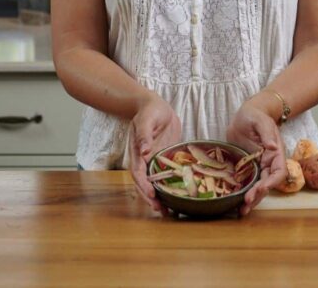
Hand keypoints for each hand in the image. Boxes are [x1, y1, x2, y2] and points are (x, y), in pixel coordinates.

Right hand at [128, 94, 181, 213]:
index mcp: (138, 153)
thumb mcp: (146, 120)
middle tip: (160, 210)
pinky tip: (179, 196)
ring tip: (168, 211)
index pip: (138, 173)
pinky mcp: (166, 159)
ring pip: (156, 183)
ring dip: (160, 197)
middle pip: (145, 183)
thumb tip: (144, 150)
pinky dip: (171, 187)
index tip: (152, 195)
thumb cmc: (149, 111)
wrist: (156, 107)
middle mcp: (145, 160)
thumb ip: (144, 134)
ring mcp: (155, 161)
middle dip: (151, 198)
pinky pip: (167, 175)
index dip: (144, 185)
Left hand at [226, 99, 286, 215]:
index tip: (261, 189)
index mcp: (275, 154)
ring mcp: (257, 167)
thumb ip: (266, 133)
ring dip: (251, 199)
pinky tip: (235, 203)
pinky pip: (246, 183)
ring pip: (257, 187)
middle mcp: (268, 163)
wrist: (246, 115)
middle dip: (258, 195)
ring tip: (242, 211)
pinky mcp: (245, 168)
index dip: (271, 183)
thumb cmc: (255, 116)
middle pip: (266, 184)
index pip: (278, 172)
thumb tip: (272, 146)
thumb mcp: (260, 122)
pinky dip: (242, 193)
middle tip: (246, 204)